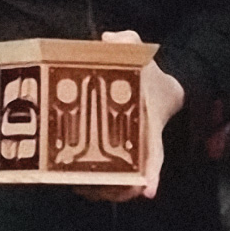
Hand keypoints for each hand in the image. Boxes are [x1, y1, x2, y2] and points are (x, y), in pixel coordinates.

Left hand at [82, 29, 184, 201]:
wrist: (158, 87)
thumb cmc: (150, 77)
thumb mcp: (142, 56)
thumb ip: (128, 43)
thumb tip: (109, 39)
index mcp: (149, 128)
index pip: (155, 156)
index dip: (152, 175)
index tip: (147, 191)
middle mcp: (140, 147)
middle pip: (133, 180)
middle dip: (116, 190)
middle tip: (95, 189)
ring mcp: (127, 155)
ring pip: (117, 185)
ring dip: (100, 191)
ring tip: (79, 188)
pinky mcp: (113, 156)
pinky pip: (104, 178)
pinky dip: (91, 185)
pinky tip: (71, 183)